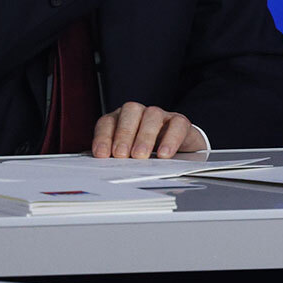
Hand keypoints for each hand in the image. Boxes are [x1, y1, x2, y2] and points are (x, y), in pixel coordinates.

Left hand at [91, 102, 205, 158]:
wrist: (180, 150)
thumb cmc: (149, 153)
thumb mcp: (130, 157)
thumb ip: (118, 160)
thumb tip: (106, 170)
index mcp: (122, 120)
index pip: (108, 122)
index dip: (103, 136)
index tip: (101, 154)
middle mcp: (140, 113)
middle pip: (130, 112)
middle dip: (124, 134)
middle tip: (121, 155)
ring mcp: (161, 116)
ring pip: (152, 115)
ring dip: (144, 136)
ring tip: (140, 156)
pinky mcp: (180, 122)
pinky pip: (177, 124)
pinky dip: (170, 139)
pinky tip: (164, 154)